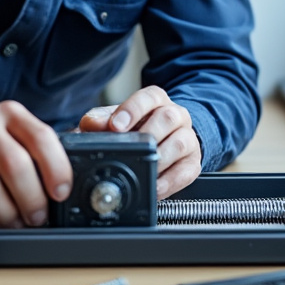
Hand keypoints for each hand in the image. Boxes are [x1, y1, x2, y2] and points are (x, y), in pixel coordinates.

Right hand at [0, 89, 71, 227]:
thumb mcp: (5, 131)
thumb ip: (32, 149)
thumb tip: (65, 183)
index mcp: (8, 112)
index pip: (41, 137)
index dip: (57, 169)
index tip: (61, 193)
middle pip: (15, 166)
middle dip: (32, 200)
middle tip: (37, 217)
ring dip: (6, 213)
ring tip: (14, 222)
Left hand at [77, 86, 201, 198]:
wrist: (168, 140)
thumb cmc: (139, 129)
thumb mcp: (117, 120)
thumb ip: (101, 120)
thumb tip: (90, 124)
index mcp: (156, 101)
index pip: (149, 97)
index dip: (133, 109)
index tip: (116, 125)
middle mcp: (176, 116)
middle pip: (168, 118)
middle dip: (147, 135)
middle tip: (131, 150)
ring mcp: (188, 139)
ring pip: (181, 143)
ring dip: (159, 159)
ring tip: (142, 170)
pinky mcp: (193, 163)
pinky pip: (186, 172)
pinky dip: (169, 182)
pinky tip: (155, 187)